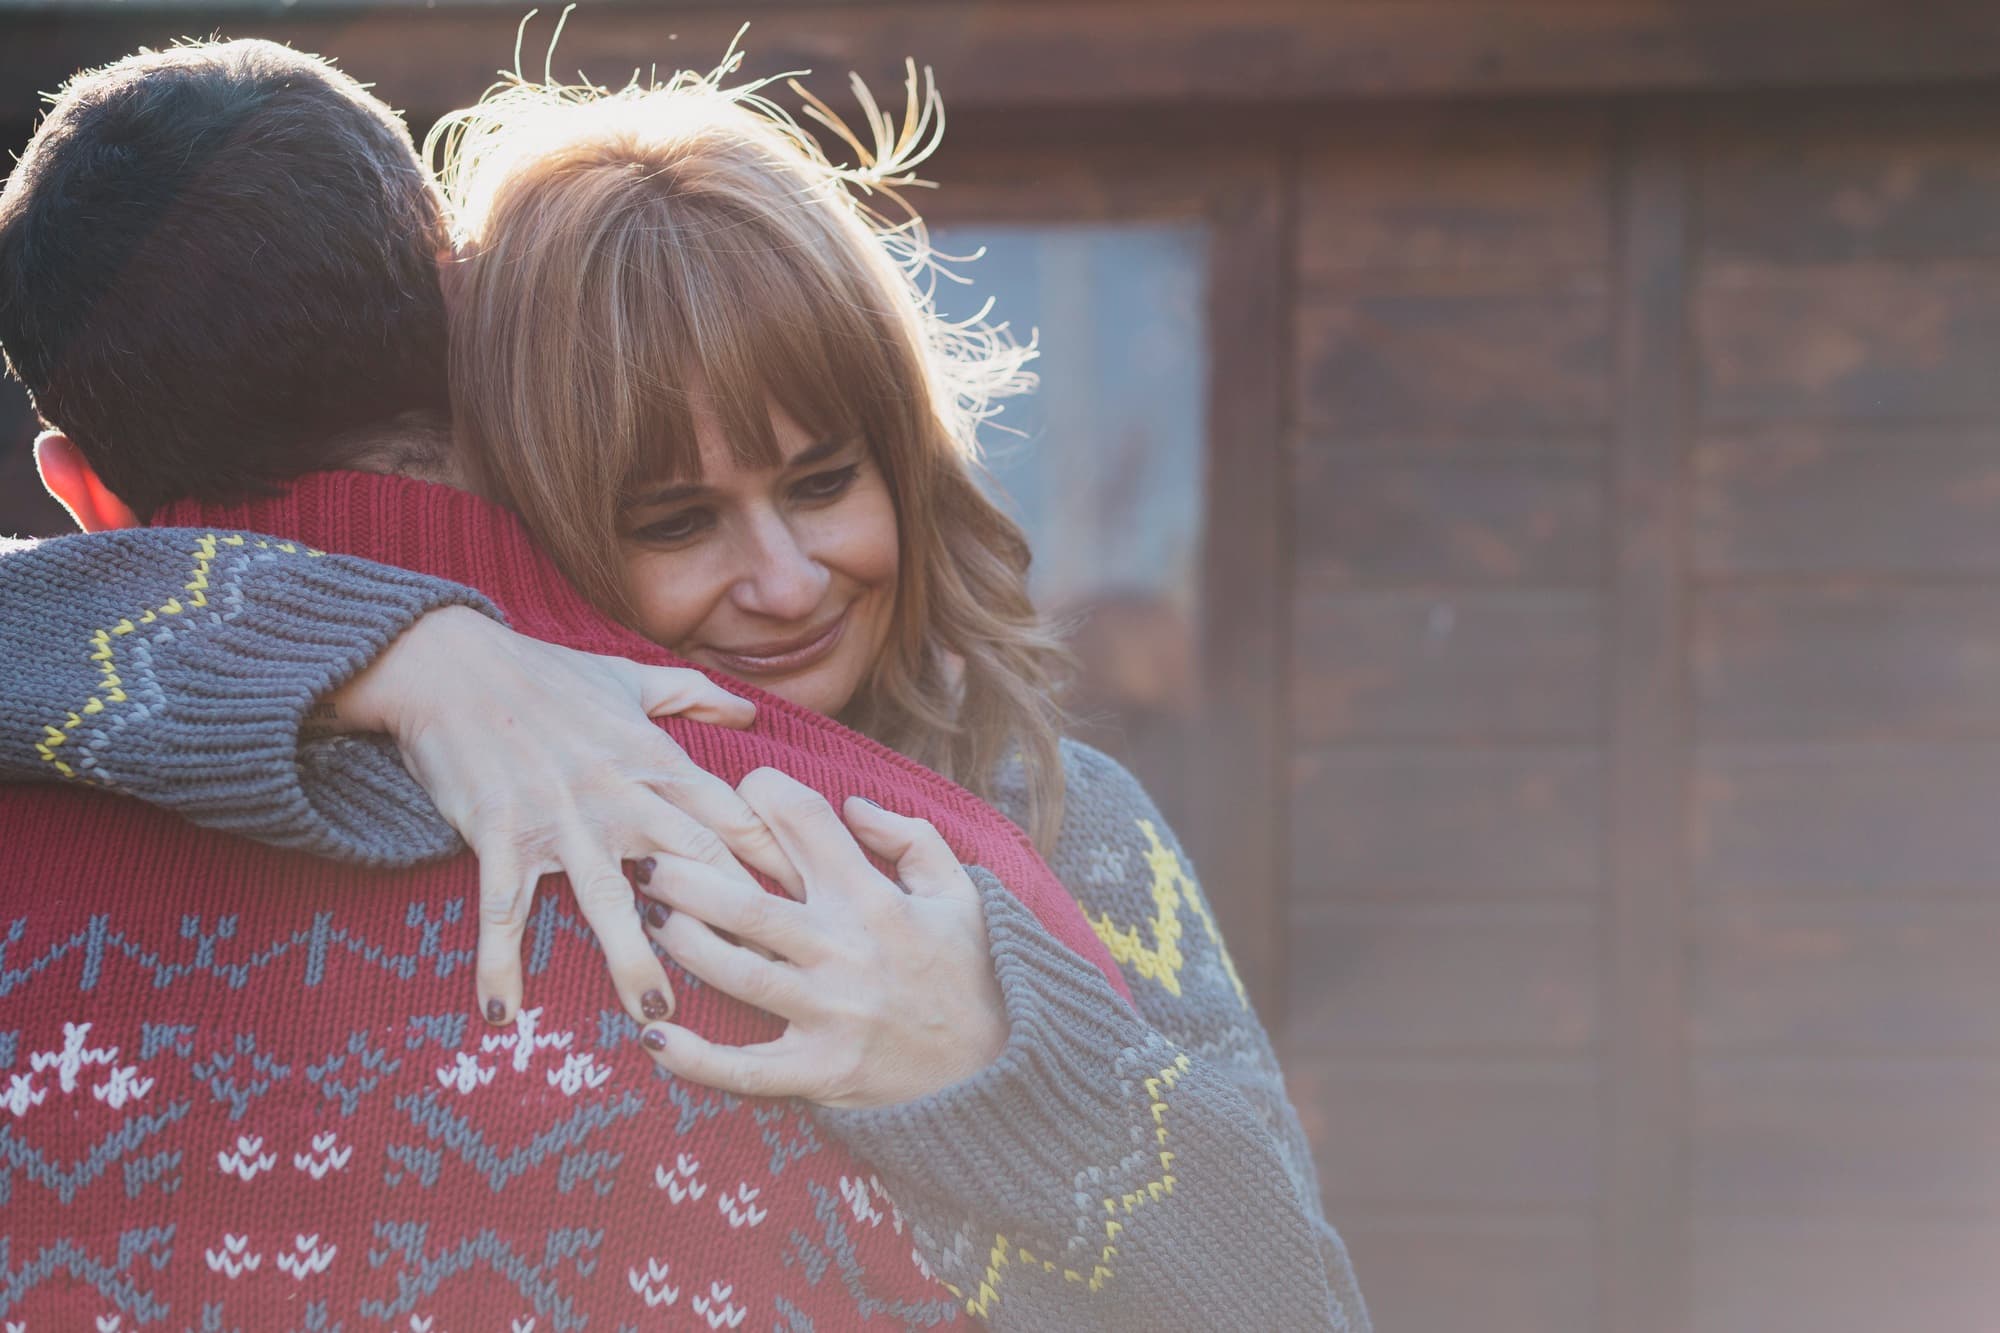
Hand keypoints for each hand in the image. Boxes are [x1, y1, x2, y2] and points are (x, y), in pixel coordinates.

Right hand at [327, 606, 800, 1027]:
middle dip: (731, 924)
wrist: (450, 664)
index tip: (813, 911)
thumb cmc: (543, 672)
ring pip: (608, 900)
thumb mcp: (629, 676)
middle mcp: (621, 795)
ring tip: (656, 1016)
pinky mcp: (503, 834)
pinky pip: (504, 908)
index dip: (776, 866)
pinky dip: (499, 962)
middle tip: (767, 982)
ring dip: (632, 959)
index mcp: (656, 759)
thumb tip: (750, 713)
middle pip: (692, 867)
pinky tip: (502, 1014)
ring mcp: (562, 818)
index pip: (733, 820)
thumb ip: (694, 697)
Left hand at [632, 767, 1008, 1108]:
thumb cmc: (975, 975)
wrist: (1002, 1072)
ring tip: (650, 920)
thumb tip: (853, 803)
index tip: (738, 789)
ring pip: (737, 973)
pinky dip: (695, 1058)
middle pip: (747, 904)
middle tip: (645, 857)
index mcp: (874, 900)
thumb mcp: (963, 892)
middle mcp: (845, 951)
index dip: (765, 793)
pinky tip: (654, 1038)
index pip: (807, 823)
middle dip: (687, 876)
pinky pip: (745, 1070)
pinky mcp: (819, 1072)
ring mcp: (829, 1015)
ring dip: (684, 945)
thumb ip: (911, 838)